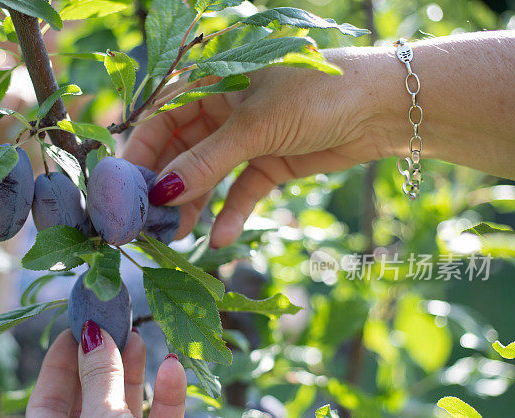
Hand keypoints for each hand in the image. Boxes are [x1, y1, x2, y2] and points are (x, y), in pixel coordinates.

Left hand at [25, 322, 225, 417]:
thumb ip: (99, 374)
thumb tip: (91, 333)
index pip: (46, 404)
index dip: (59, 365)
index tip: (76, 329)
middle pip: (88, 403)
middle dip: (100, 364)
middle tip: (112, 326)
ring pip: (125, 411)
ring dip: (133, 374)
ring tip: (139, 336)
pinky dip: (165, 398)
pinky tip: (172, 367)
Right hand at [124, 47, 387, 248]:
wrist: (386, 107)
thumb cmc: (318, 93)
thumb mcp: (254, 127)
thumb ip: (204, 162)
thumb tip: (160, 195)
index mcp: (212, 82)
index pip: (160, 119)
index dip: (143, 155)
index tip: (129, 194)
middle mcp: (223, 108)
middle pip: (181, 151)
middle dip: (167, 188)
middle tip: (151, 224)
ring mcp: (246, 137)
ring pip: (207, 175)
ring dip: (194, 205)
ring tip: (179, 237)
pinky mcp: (269, 162)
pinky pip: (240, 190)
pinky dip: (231, 213)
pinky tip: (218, 239)